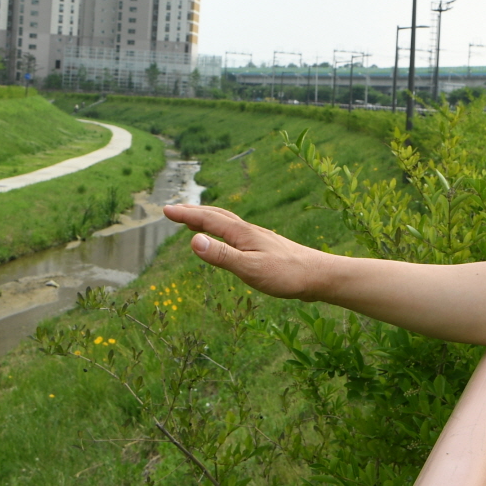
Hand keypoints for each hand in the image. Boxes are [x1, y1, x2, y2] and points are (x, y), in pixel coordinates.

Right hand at [163, 204, 330, 299]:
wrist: (320, 276)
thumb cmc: (287, 275)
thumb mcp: (250, 269)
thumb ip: (222, 256)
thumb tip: (193, 240)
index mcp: (242, 234)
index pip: (208, 219)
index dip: (186, 214)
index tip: (165, 209)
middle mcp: (249, 231)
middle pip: (217, 215)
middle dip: (194, 211)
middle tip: (173, 209)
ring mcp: (259, 238)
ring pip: (228, 222)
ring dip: (209, 217)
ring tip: (195, 219)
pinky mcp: (266, 247)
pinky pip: (237, 233)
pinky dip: (224, 229)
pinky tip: (230, 239)